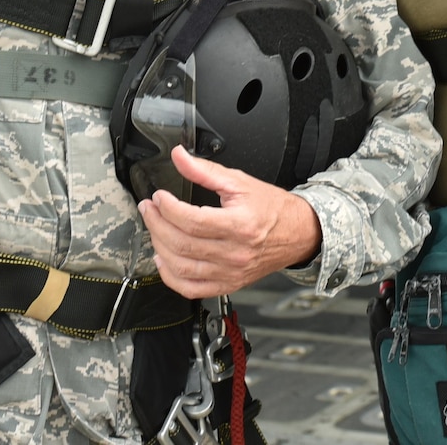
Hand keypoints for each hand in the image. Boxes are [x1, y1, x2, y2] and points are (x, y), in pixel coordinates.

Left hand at [136, 147, 322, 297]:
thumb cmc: (272, 208)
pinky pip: (191, 289)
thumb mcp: (240, 182)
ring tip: (154, 229)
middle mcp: (235, 253)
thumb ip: (205, 170)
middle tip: (149, 209)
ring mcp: (230, 272)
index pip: (192, 221)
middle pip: (182, 244)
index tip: (159, 197)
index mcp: (240, 225)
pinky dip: (171, 277)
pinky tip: (163, 260)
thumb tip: (179, 157)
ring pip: (182, 267)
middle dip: (157, 224)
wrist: (297, 233)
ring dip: (159, 247)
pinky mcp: (228, 284)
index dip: (168, 208)